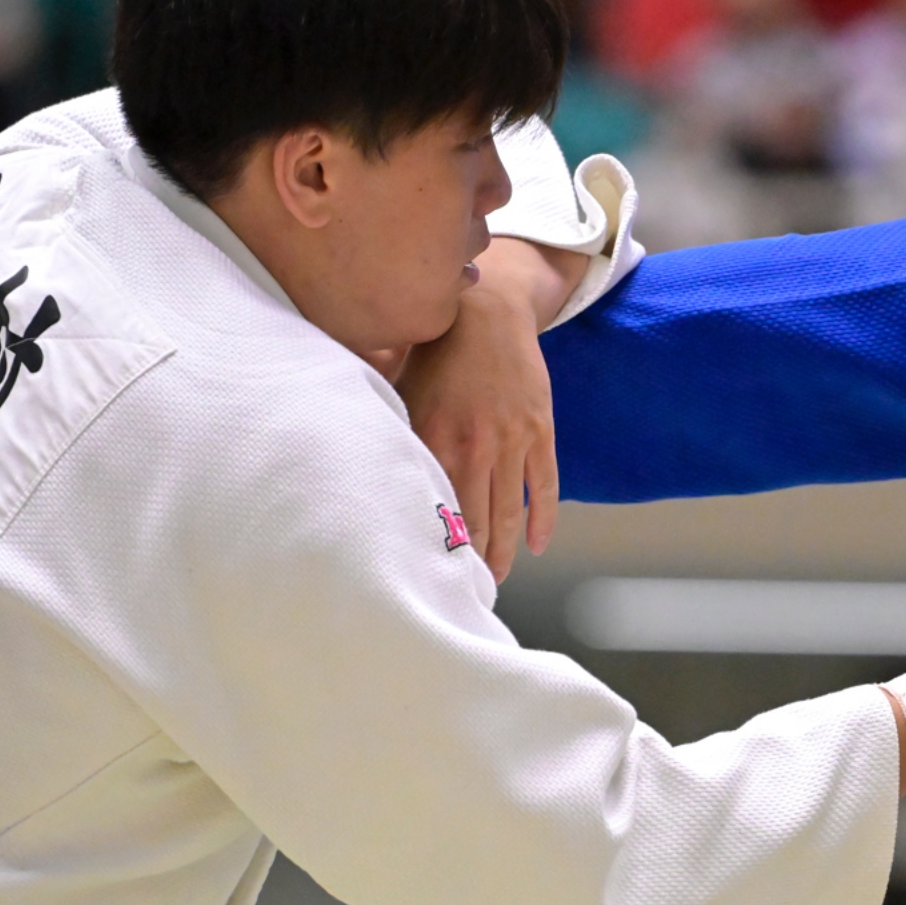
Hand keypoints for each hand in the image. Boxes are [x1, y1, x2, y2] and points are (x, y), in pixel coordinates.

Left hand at [398, 241, 589, 581]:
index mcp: (433, 437)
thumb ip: (389, 434)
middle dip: (468, 563)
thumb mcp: (399, 390)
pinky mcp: (539, 432)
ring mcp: (512, 441)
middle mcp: (475, 445)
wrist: (486, 310)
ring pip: (509, 514)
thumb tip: (361, 477)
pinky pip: (544, 487)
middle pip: (473, 523)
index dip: (431, 548)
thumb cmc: (432, 352)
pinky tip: (535, 547)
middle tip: (461, 594)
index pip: (432, 508)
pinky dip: (541, 520)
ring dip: (502, 553)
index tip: (424, 577)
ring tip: (494, 580)